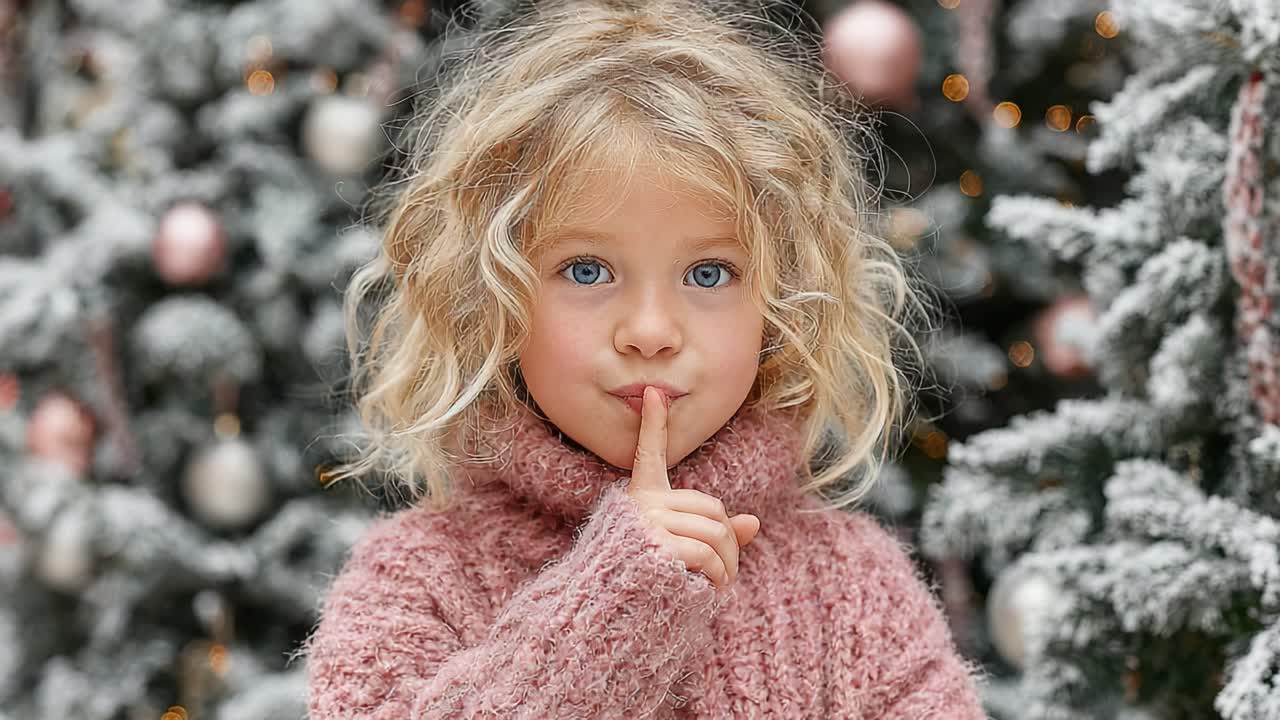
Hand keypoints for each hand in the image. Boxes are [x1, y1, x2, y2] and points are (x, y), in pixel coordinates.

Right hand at [624, 386, 760, 589]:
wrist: (607, 613)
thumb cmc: (645, 581)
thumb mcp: (680, 550)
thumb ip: (716, 533)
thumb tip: (753, 523)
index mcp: (641, 498)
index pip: (648, 454)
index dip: (652, 423)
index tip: (653, 392)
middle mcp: (641, 504)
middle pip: (713, 510)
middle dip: (730, 542)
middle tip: (728, 571)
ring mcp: (647, 523)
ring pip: (715, 533)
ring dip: (729, 563)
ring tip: (722, 583)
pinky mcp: (655, 546)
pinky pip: (705, 553)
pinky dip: (718, 574)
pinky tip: (711, 588)